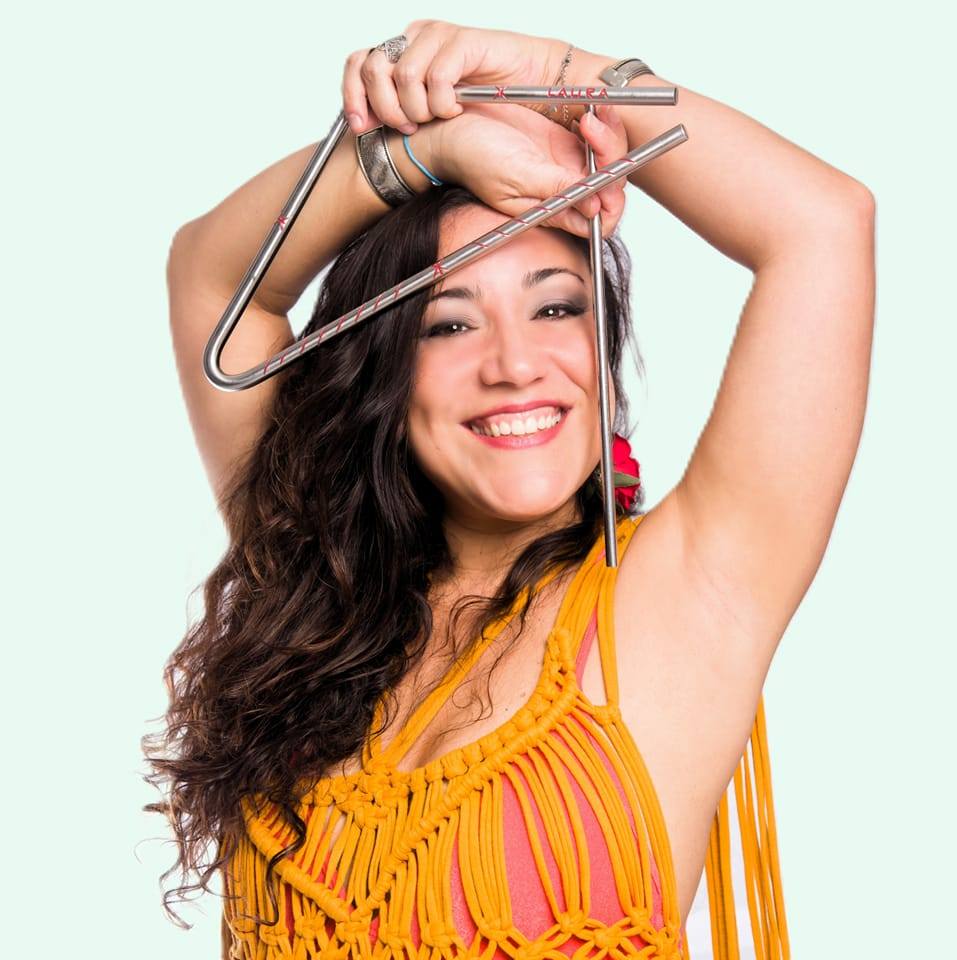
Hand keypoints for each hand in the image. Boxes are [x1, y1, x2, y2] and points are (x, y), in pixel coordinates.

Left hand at [342, 20, 569, 134]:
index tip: (362, 126)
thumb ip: (400, 110)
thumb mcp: (430, 110)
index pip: (357, 63)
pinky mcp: (461, 41)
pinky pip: (437, 78)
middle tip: (410, 127)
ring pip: (404, 77)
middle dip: (387, 109)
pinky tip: (457, 109)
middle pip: (374, 69)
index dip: (353, 96)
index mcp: (401, 52)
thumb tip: (366, 126)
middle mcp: (414, 39)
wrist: (529, 80)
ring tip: (440, 117)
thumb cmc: (483, 98)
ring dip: (420, 109)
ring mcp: (437, 36)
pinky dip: (444, 103)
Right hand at [424, 101, 628, 238]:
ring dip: (610, 135)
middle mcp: (564, 191)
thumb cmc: (471, 159)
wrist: (452, 131)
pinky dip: (603, 121)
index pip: (599, 221)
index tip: (605, 176)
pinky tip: (596, 107)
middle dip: (613, 156)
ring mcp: (565, 166)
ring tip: (594, 114)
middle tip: (595, 129)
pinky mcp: (563, 141)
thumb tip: (595, 205)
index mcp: (552, 210)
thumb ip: (554, 189)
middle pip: (611, 185)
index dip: (611, 202)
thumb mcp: (513, 176)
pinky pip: (596, 136)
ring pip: (608, 158)